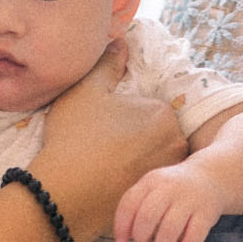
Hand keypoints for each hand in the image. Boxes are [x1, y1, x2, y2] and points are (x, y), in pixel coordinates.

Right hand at [33, 41, 186, 241]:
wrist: (65, 193)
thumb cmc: (76, 137)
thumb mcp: (87, 89)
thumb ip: (108, 62)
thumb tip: (121, 42)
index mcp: (164, 113)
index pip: (149, 110)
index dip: (125, 117)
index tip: (104, 127)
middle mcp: (177, 143)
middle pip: (156, 135)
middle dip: (137, 140)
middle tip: (105, 149)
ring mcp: (167, 174)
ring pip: (152, 160)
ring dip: (136, 162)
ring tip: (107, 169)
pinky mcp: (157, 199)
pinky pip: (146, 182)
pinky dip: (132, 182)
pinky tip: (110, 186)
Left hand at [114, 158, 226, 241]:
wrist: (209, 176)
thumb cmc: (173, 189)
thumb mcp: (153, 187)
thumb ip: (137, 206)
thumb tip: (122, 237)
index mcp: (151, 181)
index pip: (129, 204)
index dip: (122, 226)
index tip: (122, 241)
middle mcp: (170, 188)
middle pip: (147, 216)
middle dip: (141, 235)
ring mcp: (190, 199)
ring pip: (170, 227)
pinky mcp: (207, 212)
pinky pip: (194, 235)